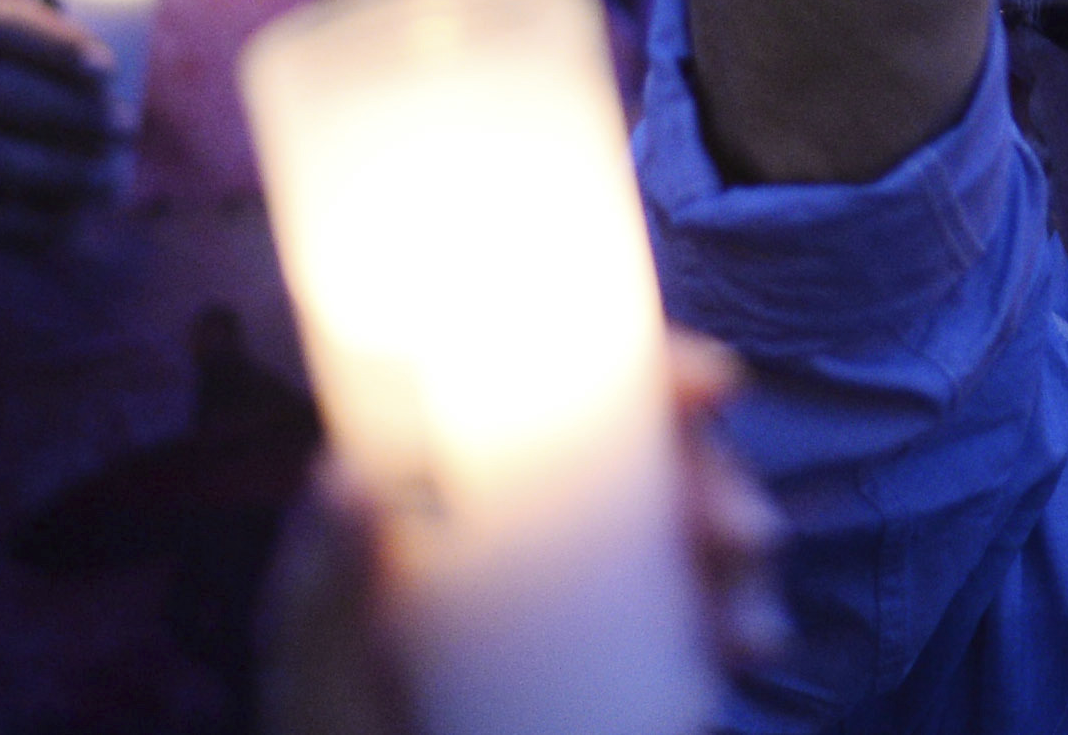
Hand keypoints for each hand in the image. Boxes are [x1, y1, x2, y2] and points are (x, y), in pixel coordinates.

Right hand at [0, 0, 115, 262]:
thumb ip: (2, 34)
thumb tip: (99, 68)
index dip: (56, 47)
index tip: (107, 69)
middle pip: (2, 96)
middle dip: (75, 115)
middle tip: (126, 127)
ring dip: (66, 176)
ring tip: (110, 180)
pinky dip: (30, 225)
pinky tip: (69, 225)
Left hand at [258, 331, 787, 734]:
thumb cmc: (329, 718)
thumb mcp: (317, 657)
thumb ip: (331, 584)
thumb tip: (352, 477)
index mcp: (462, 480)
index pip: (568, 388)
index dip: (653, 368)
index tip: (713, 383)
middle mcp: (532, 518)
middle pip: (652, 458)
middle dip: (720, 477)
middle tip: (742, 532)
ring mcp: (580, 588)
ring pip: (689, 534)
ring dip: (740, 559)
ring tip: (750, 626)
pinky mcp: (614, 653)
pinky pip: (696, 618)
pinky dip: (739, 621)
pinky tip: (748, 648)